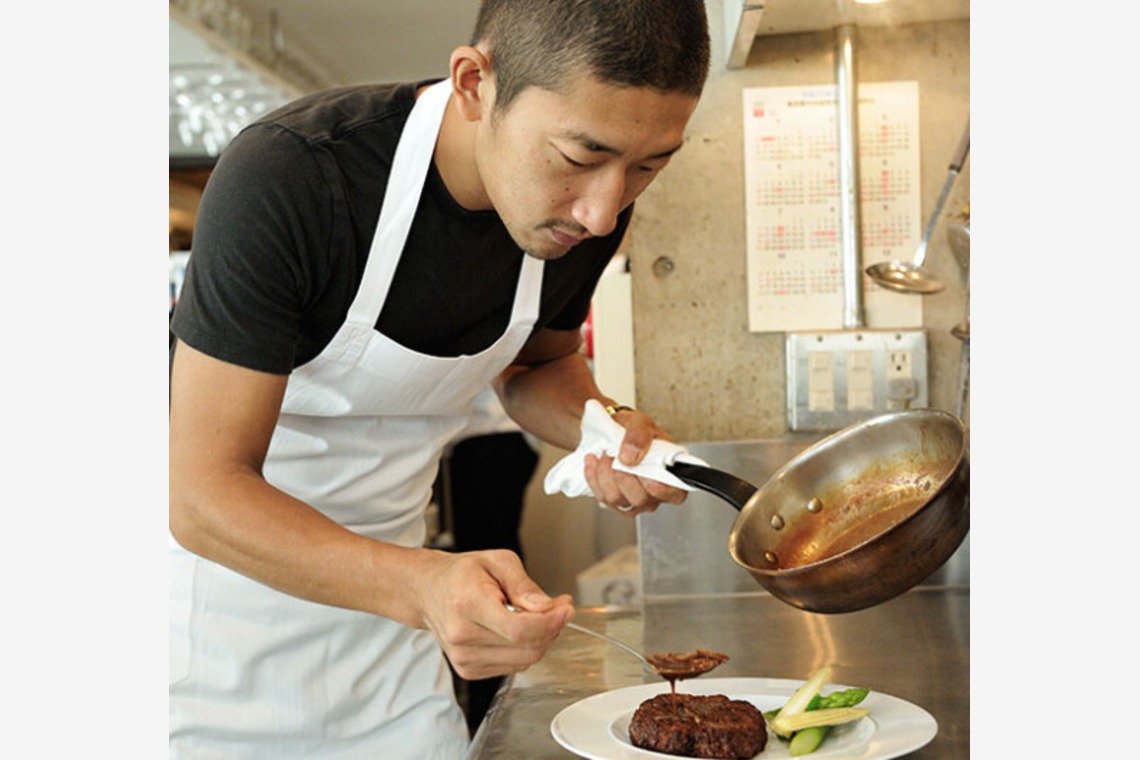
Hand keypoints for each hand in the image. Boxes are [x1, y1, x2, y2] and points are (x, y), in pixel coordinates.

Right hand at [414, 549, 573, 679]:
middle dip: (552, 628)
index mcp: (467, 604)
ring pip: (524, 660)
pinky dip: (525, 649)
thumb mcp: (498, 561)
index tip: (566, 609)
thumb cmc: (463, 574)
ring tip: (535, 615)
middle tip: (559, 608)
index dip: (551, 622)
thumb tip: (548, 608)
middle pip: (527, 648)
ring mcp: (463, 658)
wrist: (430, 591)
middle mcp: (462, 636)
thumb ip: (525, 586)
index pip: (519, 629)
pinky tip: (517, 629)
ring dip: (541, 639)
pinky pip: (514, 666)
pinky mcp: (468, 670)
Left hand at [583, 409, 687, 515]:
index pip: (676, 494)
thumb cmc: (635, 430)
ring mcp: (635, 500)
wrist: (615, 431)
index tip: (648, 478)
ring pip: (617, 499)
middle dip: (623, 476)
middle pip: (640, 499)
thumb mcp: (641, 423)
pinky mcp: (615, 502)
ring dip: (606, 474)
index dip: (662, 490)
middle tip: (617, 455)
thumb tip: (630, 457)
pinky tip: (595, 462)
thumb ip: (640, 436)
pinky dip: (594, 477)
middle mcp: (655, 493)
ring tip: (606, 454)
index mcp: (672, 475)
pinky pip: (602, 496)